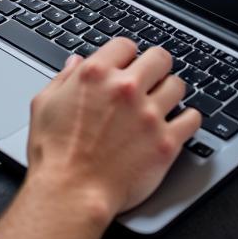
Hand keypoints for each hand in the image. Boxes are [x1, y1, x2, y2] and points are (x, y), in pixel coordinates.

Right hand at [23, 41, 200, 228]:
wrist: (71, 194)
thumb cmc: (54, 154)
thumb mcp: (44, 104)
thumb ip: (63, 78)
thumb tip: (75, 63)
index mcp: (96, 74)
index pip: (126, 45)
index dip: (127, 54)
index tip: (128, 63)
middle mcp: (125, 88)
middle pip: (159, 57)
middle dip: (155, 65)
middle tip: (152, 76)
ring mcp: (149, 115)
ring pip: (177, 85)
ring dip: (170, 90)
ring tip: (164, 100)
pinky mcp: (166, 142)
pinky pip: (192, 119)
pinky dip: (188, 119)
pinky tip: (180, 122)